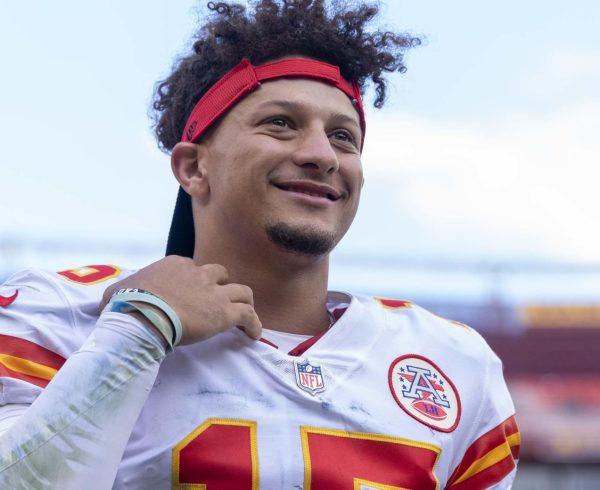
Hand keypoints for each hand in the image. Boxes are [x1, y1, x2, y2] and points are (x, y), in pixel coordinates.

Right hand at [100, 256, 261, 343]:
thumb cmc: (128, 304)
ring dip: (244, 301)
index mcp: (176, 265)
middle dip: (221, 286)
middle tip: (218, 302)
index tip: (191, 297)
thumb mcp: (117, 292)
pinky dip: (254, 324)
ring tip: (244, 314)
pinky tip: (254, 335)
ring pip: (242, 291)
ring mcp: (214, 292)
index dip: (194, 282)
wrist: (144, 316)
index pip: (192, 269)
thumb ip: (119, 293)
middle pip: (220, 274)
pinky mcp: (225, 312)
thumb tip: (111, 302)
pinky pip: (248, 315)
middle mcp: (199, 273)